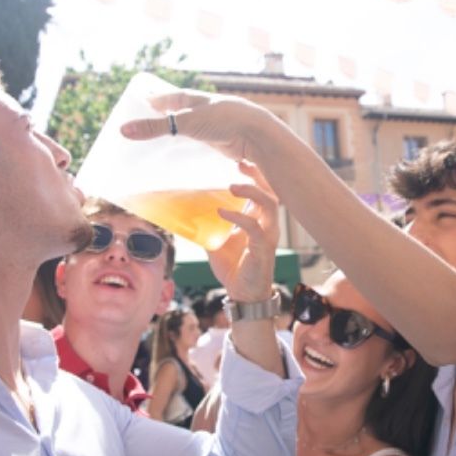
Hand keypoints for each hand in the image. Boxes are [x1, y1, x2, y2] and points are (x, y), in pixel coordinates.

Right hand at [120, 89, 278, 164]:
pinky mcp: (223, 142)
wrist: (257, 135)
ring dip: (181, 131)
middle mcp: (207, 110)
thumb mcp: (185, 123)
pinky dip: (192, 146)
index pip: (172, 97)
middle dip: (169, 115)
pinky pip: (202, 143)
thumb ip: (155, 128)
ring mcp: (216, 126)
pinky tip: (187, 153)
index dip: (158, 99)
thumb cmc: (223, 121)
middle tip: (151, 119)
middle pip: (183, 111)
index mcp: (197, 99)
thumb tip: (123, 131)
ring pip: (193, 128)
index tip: (143, 101)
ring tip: (165, 137)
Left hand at [206, 161, 280, 304]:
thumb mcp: (217, 242)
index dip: (255, 174)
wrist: (243, 294)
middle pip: (271, 192)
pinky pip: (255, 228)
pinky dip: (238, 217)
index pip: (263, 190)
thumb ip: (208, 226)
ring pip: (270, 206)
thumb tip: (184, 214)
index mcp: (258, 219)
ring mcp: (268, 236)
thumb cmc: (234, 266)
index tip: (239, 161)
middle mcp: (267, 224)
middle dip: (258, 176)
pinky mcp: (263, 249)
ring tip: (232, 186)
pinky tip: (222, 212)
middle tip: (240, 164)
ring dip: (252, 192)